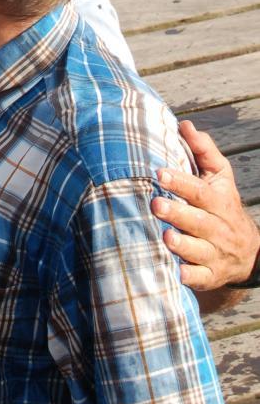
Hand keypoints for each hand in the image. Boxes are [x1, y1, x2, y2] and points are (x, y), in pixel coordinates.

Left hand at [151, 119, 259, 289]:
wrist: (248, 251)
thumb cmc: (222, 204)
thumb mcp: (220, 176)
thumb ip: (203, 150)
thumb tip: (184, 125)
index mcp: (218, 201)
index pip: (199, 191)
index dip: (180, 182)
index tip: (160, 173)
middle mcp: (218, 227)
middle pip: (198, 221)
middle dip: (177, 214)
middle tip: (155, 204)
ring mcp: (215, 253)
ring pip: (199, 250)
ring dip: (182, 245)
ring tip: (166, 238)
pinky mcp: (211, 275)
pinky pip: (201, 278)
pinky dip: (190, 276)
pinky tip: (176, 272)